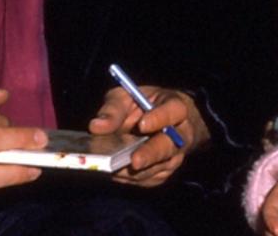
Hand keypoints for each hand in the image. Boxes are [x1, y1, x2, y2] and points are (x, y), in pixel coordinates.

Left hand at [89, 85, 208, 186]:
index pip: (174, 111)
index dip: (159, 118)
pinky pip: (146, 179)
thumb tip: (96, 127)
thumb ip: (113, 109)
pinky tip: (115, 171)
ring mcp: (175, 156)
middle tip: (134, 161)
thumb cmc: (142, 106)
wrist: (158, 123)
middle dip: (150, 154)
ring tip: (112, 167)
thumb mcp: (126, 97)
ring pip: (157, 167)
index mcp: (176, 107)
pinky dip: (129, 177)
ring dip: (134, 169)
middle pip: (169, 146)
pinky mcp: (164, 173)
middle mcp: (181, 134)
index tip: (142, 124)